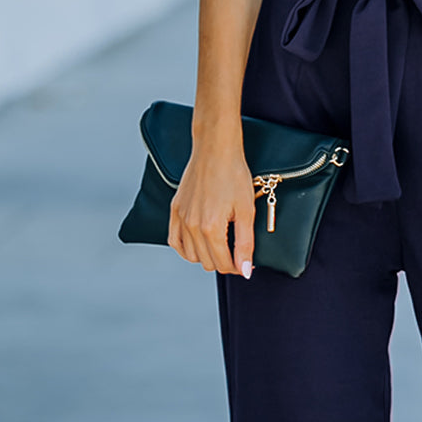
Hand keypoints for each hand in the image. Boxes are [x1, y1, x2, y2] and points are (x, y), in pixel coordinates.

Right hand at [168, 142, 256, 276]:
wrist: (215, 150)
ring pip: (191, 255)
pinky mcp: (174, 210)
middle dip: (224, 262)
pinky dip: (186, 249)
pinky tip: (198, 245)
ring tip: (220, 246)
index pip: (224, 264)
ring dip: (206, 257)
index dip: (238, 267)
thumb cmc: (233, 175)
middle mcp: (192, 226)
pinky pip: (174, 241)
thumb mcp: (247, 211)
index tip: (246, 263)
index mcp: (211, 228)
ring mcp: (181, 218)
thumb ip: (245, 244)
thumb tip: (245, 270)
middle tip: (236, 253)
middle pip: (207, 263)